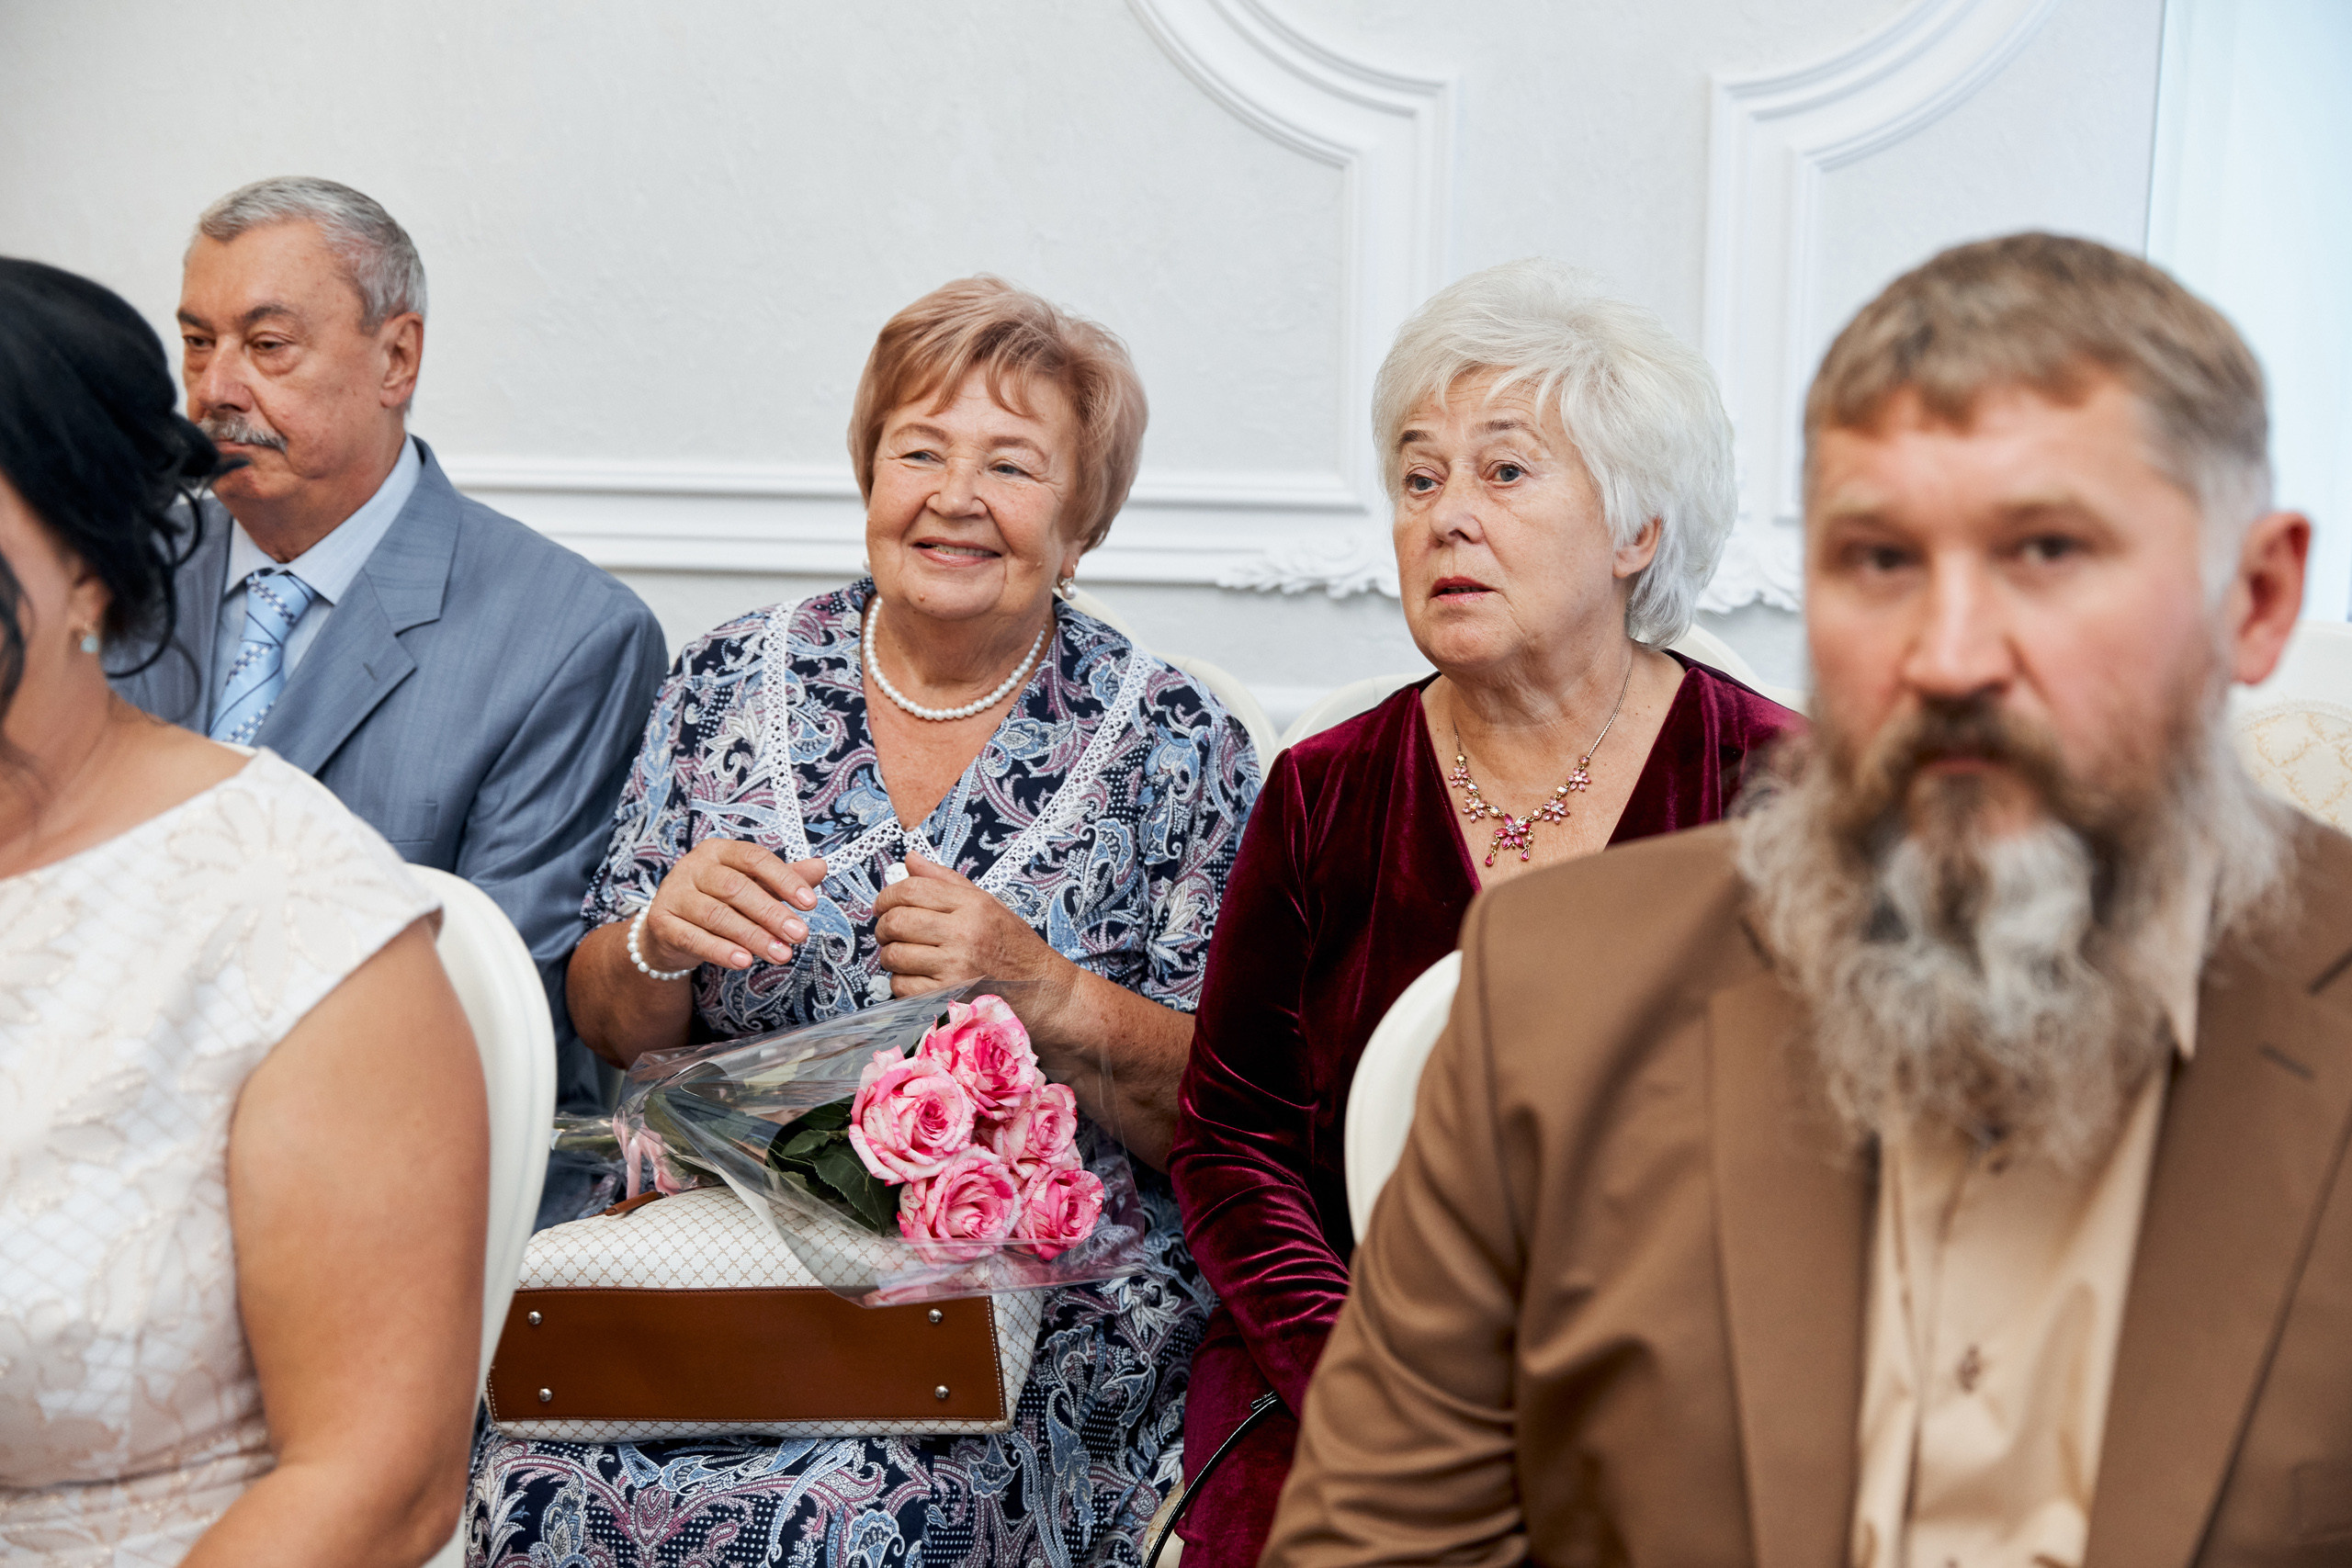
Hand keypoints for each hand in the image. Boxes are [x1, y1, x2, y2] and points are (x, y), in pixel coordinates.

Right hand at [640, 841, 826, 972]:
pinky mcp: (662, 922)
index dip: (784, 879)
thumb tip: (820, 867)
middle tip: (799, 935)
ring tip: (780, 954)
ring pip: (717, 915)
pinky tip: (744, 961)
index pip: (754, 858)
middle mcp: (694, 867)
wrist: (670, 928)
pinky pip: (693, 938)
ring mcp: (674, 893)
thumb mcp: (751, 886)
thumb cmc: (717, 901)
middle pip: (736, 888)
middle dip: (771, 914)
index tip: (809, 903)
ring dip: (752, 936)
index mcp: (719, 851)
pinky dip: (721, 950)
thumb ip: (782, 878)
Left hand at [872, 850, 1072, 1027]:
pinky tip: (916, 978)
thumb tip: (911, 860)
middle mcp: (964, 933)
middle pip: (898, 921)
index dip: (888, 895)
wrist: (1043, 992)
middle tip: (888, 931)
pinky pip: (902, 986)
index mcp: (974, 906)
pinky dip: (900, 983)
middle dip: (883, 926)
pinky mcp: (948, 997)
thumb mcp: (988, 905)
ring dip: (891, 956)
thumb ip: (947, 881)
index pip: (913, 889)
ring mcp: (955, 967)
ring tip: (904, 956)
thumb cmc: (1016, 949)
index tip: (884, 904)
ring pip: (895, 955)